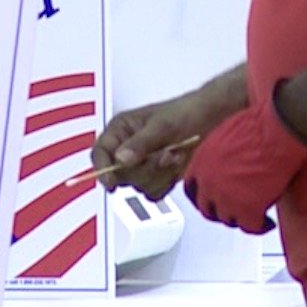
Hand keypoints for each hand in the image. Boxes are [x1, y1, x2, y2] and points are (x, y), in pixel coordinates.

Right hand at [90, 92, 217, 199]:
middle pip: (120, 175)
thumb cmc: (182, 113)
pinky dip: (167, 182)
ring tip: (174, 155)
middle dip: (145, 169)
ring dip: (160, 174)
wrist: (206, 120)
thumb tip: (120, 160)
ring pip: (138, 185)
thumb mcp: (161, 125)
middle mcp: (125, 149)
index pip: (100, 153)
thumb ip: (140, 143)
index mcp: (119, 131)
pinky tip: (176, 165)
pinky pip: (153, 192)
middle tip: (165, 154)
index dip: (102, 169)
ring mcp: (139, 165)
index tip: (111, 182)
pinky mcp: (153, 177)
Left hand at [183, 82, 306, 234]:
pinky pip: (251, 227)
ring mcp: (226, 199)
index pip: (191, 189)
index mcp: (201, 162)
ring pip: (229, 220)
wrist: (278, 130)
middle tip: (234, 211)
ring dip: (241, 218)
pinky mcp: (247, 209)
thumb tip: (225, 165)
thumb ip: (219, 156)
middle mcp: (208, 183)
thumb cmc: (260, 125)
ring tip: (254, 215)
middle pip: (208, 209)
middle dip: (221, 211)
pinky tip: (267, 222)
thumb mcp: (227, 136)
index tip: (210, 201)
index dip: (202, 197)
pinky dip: (260, 226)